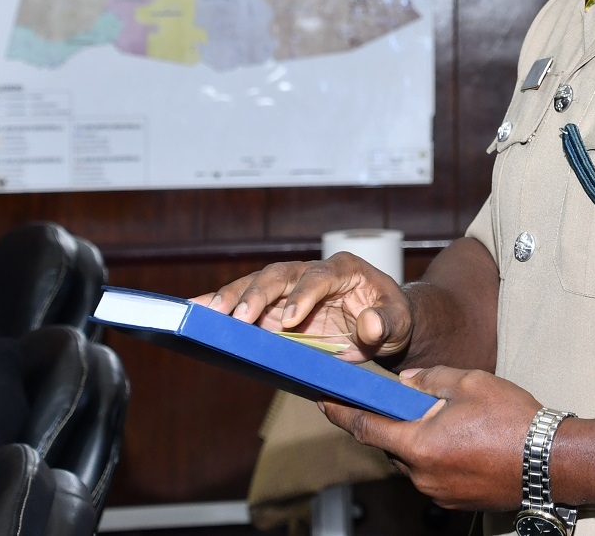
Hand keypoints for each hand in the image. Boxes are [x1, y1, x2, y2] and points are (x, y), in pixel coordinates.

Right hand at [191, 253, 412, 360]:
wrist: (380, 322)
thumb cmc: (390, 317)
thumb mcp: (400, 321)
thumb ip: (387, 322)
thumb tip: (370, 325)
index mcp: (344, 269)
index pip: (321, 277)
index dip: (304, 295)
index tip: (290, 319)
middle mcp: (311, 273)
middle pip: (280, 275)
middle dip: (257, 294)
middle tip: (237, 318)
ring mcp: (288, 290)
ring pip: (255, 286)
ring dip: (230, 299)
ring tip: (204, 315)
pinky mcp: (272, 309)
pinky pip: (243, 305)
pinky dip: (219, 307)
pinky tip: (193, 312)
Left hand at [321, 367, 542, 510]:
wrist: (550, 461)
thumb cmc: (512, 419)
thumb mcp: (470, 383)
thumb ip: (430, 380)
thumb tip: (405, 385)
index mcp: (419, 444)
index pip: (366, 428)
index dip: (341, 414)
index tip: (323, 401)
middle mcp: (421, 475)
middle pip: (392, 445)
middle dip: (396, 423)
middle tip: (416, 402)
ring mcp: (437, 493)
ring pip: (413, 461)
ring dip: (420, 441)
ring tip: (451, 421)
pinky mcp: (454, 502)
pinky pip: (432, 475)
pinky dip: (437, 457)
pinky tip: (463, 442)